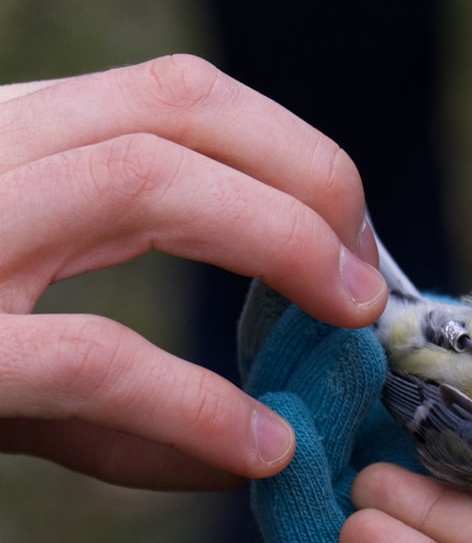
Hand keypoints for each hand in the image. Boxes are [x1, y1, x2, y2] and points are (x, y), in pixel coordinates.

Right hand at [0, 55, 387, 488]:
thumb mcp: (22, 368)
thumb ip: (130, 402)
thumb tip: (263, 448)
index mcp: (7, 144)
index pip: (178, 94)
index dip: (291, 153)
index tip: (349, 235)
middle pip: (182, 105)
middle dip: (309, 180)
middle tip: (365, 281)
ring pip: (145, 178)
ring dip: (278, 242)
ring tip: (347, 321)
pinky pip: (92, 350)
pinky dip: (195, 400)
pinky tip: (261, 448)